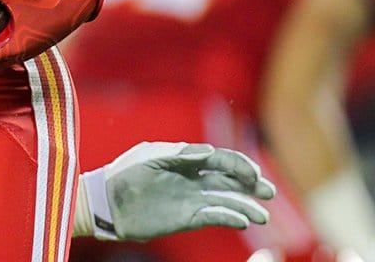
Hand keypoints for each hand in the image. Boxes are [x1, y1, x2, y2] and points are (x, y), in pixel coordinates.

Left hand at [77, 141, 275, 240]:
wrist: (105, 202)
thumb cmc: (124, 174)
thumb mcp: (149, 157)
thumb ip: (178, 154)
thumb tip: (208, 152)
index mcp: (185, 159)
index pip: (220, 159)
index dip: (239, 164)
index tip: (253, 173)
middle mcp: (192, 178)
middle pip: (229, 180)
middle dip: (251, 184)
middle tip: (269, 192)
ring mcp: (191, 198)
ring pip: (226, 200)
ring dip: (245, 206)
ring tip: (261, 216)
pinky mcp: (186, 217)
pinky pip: (213, 217)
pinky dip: (228, 218)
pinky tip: (240, 221)